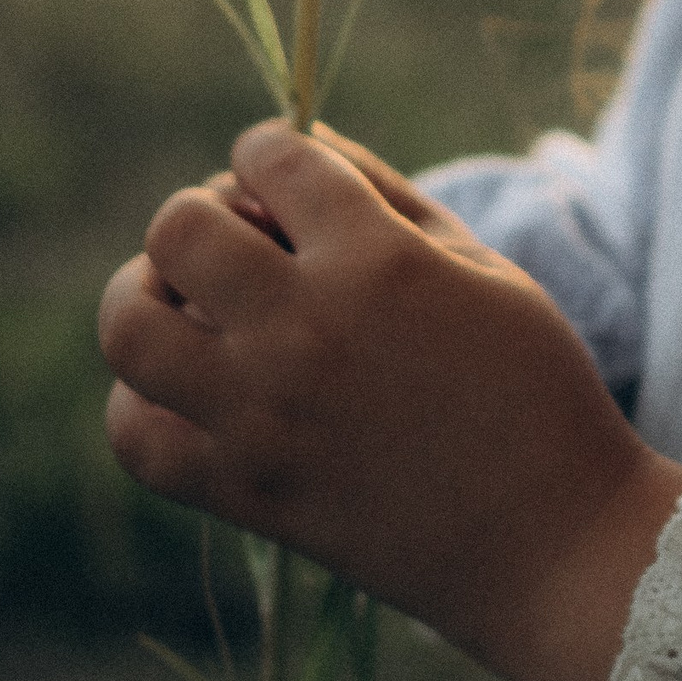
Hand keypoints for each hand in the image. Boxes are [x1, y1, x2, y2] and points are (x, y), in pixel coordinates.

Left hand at [97, 121, 681, 680]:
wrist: (551, 539)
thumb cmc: (532, 388)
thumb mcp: (482, 265)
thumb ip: (387, 193)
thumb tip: (304, 141)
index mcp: (378, 260)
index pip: (270, 155)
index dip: (269, 150)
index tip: (284, 176)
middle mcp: (306, 329)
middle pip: (178, 228)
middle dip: (200, 214)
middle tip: (239, 244)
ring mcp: (264, 416)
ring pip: (131, 325)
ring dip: (148, 297)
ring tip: (190, 309)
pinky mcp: (246, 493)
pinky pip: (135, 436)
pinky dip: (141, 403)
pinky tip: (188, 390)